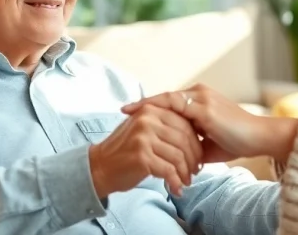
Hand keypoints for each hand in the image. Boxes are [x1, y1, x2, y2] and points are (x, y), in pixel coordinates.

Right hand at [88, 104, 202, 198]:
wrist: (99, 167)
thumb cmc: (124, 150)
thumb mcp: (143, 128)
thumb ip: (164, 125)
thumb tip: (195, 134)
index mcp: (151, 109)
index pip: (184, 123)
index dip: (195, 142)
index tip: (198, 156)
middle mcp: (148, 119)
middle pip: (184, 139)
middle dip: (194, 158)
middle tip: (195, 171)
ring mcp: (144, 137)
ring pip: (178, 155)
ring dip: (185, 172)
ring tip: (186, 181)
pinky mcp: (142, 156)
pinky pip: (168, 170)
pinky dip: (175, 181)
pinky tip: (176, 188)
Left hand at [121, 84, 297, 163]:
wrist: (258, 138)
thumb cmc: (236, 141)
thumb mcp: (207, 143)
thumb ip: (191, 143)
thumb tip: (174, 155)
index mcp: (201, 100)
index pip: (171, 101)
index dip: (152, 107)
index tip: (132, 113)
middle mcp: (200, 94)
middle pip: (165, 97)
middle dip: (144, 104)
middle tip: (122, 110)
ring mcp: (202, 98)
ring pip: (167, 98)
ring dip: (146, 105)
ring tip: (127, 111)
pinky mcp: (204, 107)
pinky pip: (175, 105)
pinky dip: (157, 109)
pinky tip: (145, 115)